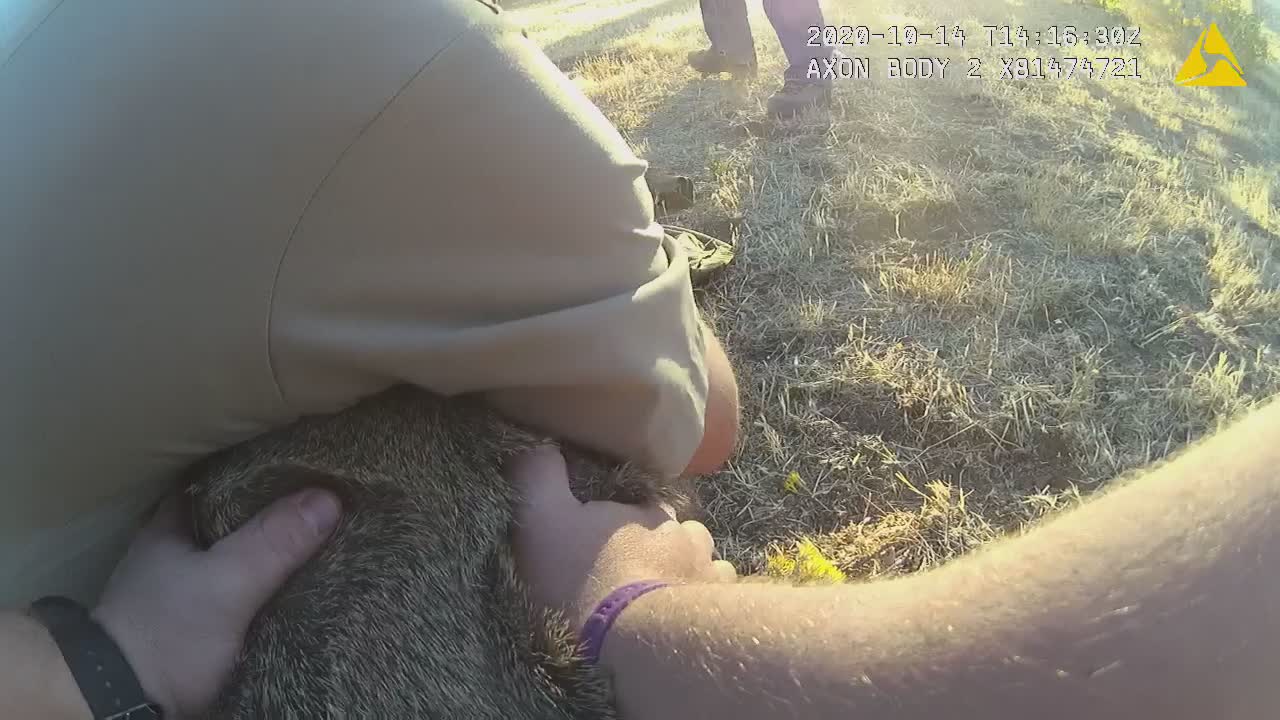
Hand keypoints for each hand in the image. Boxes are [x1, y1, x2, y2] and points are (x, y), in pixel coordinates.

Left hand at [92, 488, 341, 718]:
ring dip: (276, 553)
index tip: (316, 475)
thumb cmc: (169, 633)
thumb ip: (273, 542)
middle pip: (240, 517)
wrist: (121, 705)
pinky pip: (242, 588)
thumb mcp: (227, 583)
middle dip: (281, 516)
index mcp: (173, 521)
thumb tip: (330, 498)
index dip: (273, 475)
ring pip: (241, 554)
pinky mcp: (194, 621)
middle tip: (331, 511)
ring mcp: (182, 586)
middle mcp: (175, 546)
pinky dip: (268, 585)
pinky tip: (297, 587)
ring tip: (325, 546)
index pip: (230, 479)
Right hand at [508, 445, 736, 631]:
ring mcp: (707, 572)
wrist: (635, 640)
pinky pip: (718, 594)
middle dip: (663, 545)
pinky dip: (707, 598)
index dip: (630, 516)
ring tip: (665, 592)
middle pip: (677, 533)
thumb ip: (538, 477)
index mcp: (646, 513)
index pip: (644, 504)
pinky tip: (689, 614)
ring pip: (703, 561)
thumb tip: (537, 443)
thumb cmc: (583, 578)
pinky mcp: (718, 609)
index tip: (612, 536)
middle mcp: (685, 535)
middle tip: (636, 570)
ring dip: (687, 570)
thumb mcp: (541, 521)